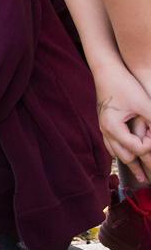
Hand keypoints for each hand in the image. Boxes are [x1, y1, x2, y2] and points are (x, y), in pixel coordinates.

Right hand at [93, 65, 150, 181]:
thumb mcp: (143, 104)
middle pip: (124, 156)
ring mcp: (103, 127)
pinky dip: (122, 152)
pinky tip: (127, 156)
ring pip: (116, 152)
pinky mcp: (105, 122)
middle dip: (140, 167)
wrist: (106, 70)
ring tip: (141, 177)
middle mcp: (106, 130)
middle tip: (150, 179)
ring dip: (130, 164)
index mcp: (113, 127)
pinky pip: (112, 144)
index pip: (136, 148)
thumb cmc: (125, 85)